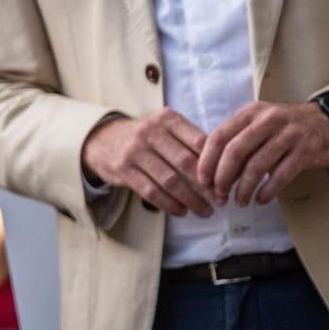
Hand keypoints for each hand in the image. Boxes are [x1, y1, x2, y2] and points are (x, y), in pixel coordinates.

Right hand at [81, 110, 215, 216]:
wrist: (102, 140)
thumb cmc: (145, 137)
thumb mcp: (165, 127)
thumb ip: (190, 140)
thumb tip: (223, 167)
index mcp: (166, 118)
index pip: (198, 140)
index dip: (216, 163)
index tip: (226, 180)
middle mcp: (149, 132)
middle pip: (185, 162)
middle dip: (206, 185)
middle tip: (220, 200)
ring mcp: (134, 151)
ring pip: (169, 180)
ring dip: (191, 199)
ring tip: (205, 211)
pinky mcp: (123, 170)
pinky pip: (151, 191)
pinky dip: (169, 204)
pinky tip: (181, 211)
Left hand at [197, 101, 328, 206]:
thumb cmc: (285, 128)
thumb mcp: (258, 124)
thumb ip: (237, 141)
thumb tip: (213, 172)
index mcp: (249, 113)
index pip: (219, 137)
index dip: (207, 161)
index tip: (202, 181)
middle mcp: (267, 120)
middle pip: (235, 152)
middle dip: (222, 178)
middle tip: (219, 196)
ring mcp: (288, 134)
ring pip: (256, 165)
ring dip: (244, 188)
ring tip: (240, 201)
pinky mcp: (306, 151)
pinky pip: (281, 175)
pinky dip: (267, 190)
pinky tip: (261, 199)